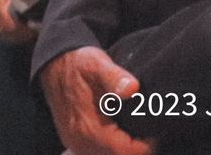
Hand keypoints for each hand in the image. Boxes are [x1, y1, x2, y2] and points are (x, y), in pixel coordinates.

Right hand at [40, 47, 155, 154]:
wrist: (54, 67)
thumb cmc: (79, 64)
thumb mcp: (98, 64)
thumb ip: (115, 78)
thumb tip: (132, 88)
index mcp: (88, 127)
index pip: (125, 151)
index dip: (146, 145)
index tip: (156, 130)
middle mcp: (80, 142)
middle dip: (136, 148)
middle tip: (150, 130)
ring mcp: (76, 144)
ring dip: (125, 148)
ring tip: (138, 131)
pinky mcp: (75, 142)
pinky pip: (99, 153)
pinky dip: (112, 148)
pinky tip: (122, 133)